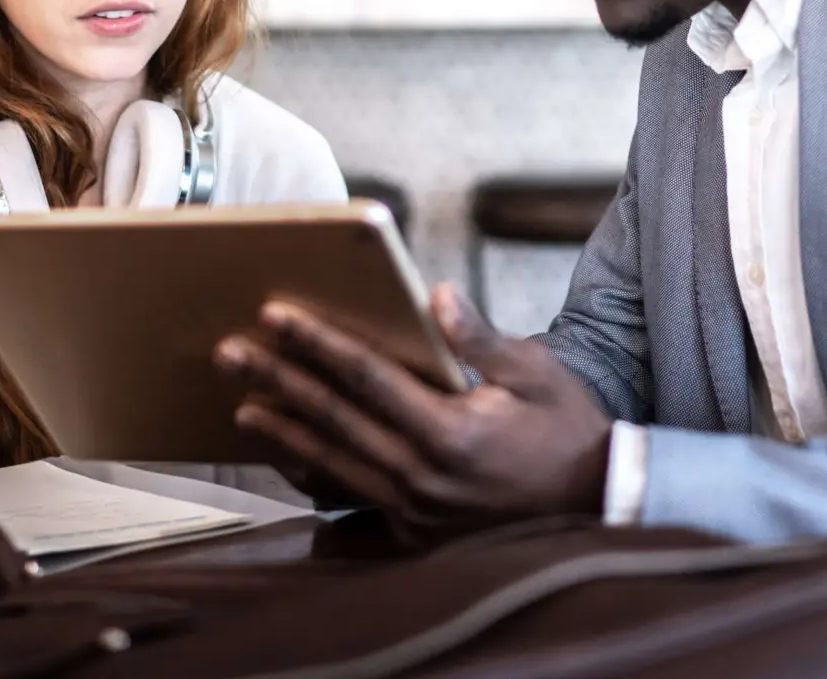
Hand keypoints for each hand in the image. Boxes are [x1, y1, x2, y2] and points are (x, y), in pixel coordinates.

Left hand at [217, 283, 612, 539]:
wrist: (595, 504)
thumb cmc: (566, 429)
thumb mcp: (535, 372)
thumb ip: (480, 338)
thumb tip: (436, 294)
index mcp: (452, 431)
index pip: (367, 377)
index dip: (318, 343)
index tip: (276, 315)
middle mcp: (424, 476)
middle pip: (335, 420)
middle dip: (279, 381)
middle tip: (231, 353)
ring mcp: (416, 510)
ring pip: (334, 464)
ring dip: (285, 432)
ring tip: (242, 406)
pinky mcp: (415, 531)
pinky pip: (353, 500)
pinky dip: (316, 476)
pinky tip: (288, 456)